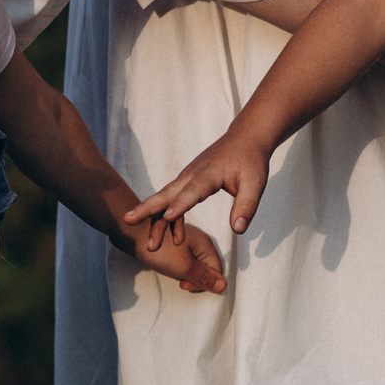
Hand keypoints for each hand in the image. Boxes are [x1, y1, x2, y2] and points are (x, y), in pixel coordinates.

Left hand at [113, 215, 227, 293]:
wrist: (131, 233)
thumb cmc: (158, 250)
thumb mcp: (184, 267)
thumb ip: (204, 277)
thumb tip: (224, 287)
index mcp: (205, 243)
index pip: (216, 271)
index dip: (203, 282)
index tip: (184, 283)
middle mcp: (199, 239)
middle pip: (206, 266)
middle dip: (193, 277)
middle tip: (177, 279)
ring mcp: (187, 239)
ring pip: (193, 263)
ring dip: (184, 272)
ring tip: (169, 270)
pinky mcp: (174, 241)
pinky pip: (182, 258)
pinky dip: (176, 264)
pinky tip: (165, 264)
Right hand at [129, 132, 274, 235]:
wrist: (244, 139)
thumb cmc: (250, 161)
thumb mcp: (256, 184)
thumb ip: (247, 206)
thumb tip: (238, 230)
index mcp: (209, 174)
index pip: (192, 191)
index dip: (180, 204)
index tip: (167, 216)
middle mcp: (192, 174)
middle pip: (166, 193)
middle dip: (147, 209)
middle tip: (129, 221)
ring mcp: (187, 177)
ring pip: (165, 198)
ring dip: (153, 218)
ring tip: (150, 245)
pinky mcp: (187, 182)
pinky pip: (172, 200)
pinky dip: (168, 217)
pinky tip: (172, 236)